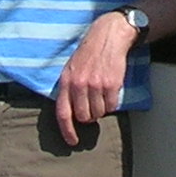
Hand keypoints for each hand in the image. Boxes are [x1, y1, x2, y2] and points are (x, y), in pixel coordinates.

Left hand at [55, 12, 135, 144]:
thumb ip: (68, 89)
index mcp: (66, 81)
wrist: (108, 36)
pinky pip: (112, 106)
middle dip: (89, 117)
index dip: (67, 131)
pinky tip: (110, 91)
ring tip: (101, 94)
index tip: (72, 141)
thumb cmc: (88, 53)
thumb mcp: (70, 68)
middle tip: (93, 108)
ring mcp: (96, 84)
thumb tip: (69, 113)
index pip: (63, 113)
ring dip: (101, 109)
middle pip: (84, 117)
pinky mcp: (112, 84)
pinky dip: (112, 103)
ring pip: (99, 113)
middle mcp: (79, 84)